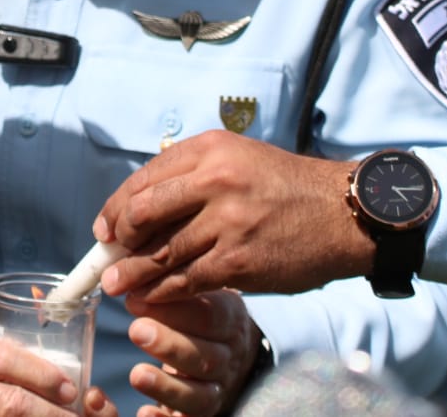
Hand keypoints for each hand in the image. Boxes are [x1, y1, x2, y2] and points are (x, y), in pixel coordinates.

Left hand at [91, 130, 370, 302]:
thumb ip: (194, 176)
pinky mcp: (239, 260)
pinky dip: (162, 291)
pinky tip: (152, 297)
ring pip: (161, 251)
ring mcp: (227, 221)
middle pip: (143, 211)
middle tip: (109, 255)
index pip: (145, 178)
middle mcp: (215, 179)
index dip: (116, 207)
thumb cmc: (286, 188)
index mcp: (210, 149)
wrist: (342, 214)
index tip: (105, 228)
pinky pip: (186, 279)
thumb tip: (141, 208)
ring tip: (115, 285)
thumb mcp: (239, 159)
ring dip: (132, 272)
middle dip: (118, 238)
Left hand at [125, 290, 262, 416]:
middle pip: (206, 357)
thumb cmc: (203, 315)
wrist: (232, 352)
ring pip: (199, 395)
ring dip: (167, 386)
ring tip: (137, 374)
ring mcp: (219, 390)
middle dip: (170, 344)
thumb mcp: (200, 293)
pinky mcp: (205, 413)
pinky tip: (145, 413)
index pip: (210, 315)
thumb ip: (172, 282)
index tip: (135, 299)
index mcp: (230, 322)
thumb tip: (129, 268)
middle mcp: (229, 358)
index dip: (174, 310)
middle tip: (136, 330)